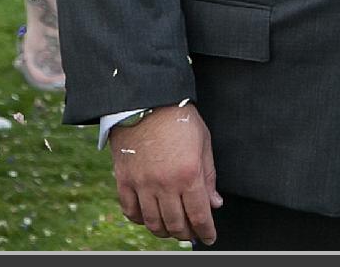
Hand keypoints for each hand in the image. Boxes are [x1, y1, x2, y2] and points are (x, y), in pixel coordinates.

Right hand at [111, 105, 220, 245]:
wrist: (146, 101)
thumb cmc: (178, 119)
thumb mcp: (203, 143)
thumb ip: (209, 176)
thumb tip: (215, 203)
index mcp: (188, 174)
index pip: (199, 215)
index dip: (206, 231)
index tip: (209, 237)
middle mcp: (165, 183)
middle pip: (176, 224)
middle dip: (187, 233)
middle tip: (191, 233)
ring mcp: (142, 184)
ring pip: (153, 222)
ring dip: (164, 231)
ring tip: (171, 229)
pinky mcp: (124, 180)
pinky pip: (130, 211)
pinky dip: (140, 220)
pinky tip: (149, 217)